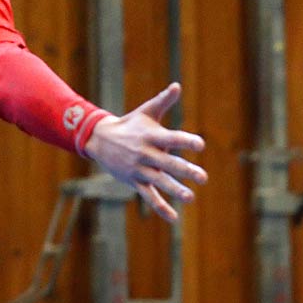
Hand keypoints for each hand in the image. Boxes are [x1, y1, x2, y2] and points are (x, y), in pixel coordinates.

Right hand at [84, 82, 207, 221]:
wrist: (99, 139)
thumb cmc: (130, 124)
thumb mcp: (146, 112)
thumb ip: (163, 101)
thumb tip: (177, 85)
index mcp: (152, 136)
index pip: (171, 138)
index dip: (185, 141)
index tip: (200, 145)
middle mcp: (146, 153)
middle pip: (168, 163)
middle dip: (185, 170)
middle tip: (203, 177)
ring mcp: (140, 169)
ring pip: (159, 182)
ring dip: (174, 190)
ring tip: (190, 198)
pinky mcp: (135, 181)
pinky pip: (149, 196)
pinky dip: (160, 207)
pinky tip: (174, 217)